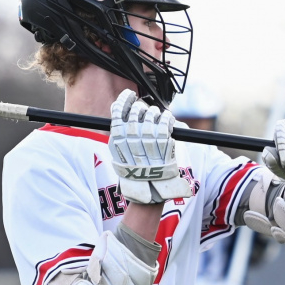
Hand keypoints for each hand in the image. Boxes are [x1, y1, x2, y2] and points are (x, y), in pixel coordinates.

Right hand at [109, 89, 190, 204]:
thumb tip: (118, 109)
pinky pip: (165, 120)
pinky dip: (167, 117)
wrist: (149, 190)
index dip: (124, 100)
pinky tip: (167, 120)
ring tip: (157, 118)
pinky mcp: (163, 142)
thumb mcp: (119, 154)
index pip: (118, 111)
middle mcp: (131, 138)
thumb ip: (118, 133)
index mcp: (117, 140)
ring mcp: (147, 139)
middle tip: (145, 112)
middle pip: (136, 110)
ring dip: (155, 113)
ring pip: (151, 114)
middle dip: (142, 108)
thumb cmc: (135, 172)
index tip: (129, 95)